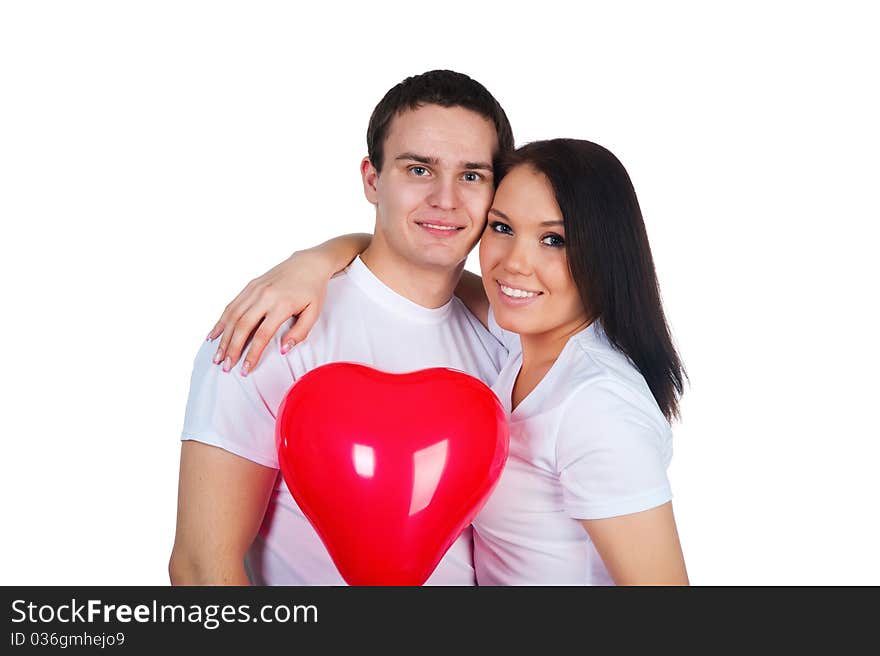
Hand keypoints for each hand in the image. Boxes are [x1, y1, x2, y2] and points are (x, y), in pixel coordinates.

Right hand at [206, 250, 327, 374]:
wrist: (308, 263)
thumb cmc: (313, 291)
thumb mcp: (314, 313)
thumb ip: (300, 333)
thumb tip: (283, 350)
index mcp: (282, 305)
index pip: (262, 335)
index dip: (252, 354)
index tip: (245, 369)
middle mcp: (265, 296)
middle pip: (242, 326)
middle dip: (232, 349)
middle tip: (226, 367)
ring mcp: (254, 289)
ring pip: (232, 316)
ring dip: (223, 338)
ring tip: (217, 357)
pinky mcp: (249, 286)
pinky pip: (231, 305)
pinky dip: (221, 321)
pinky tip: (213, 335)